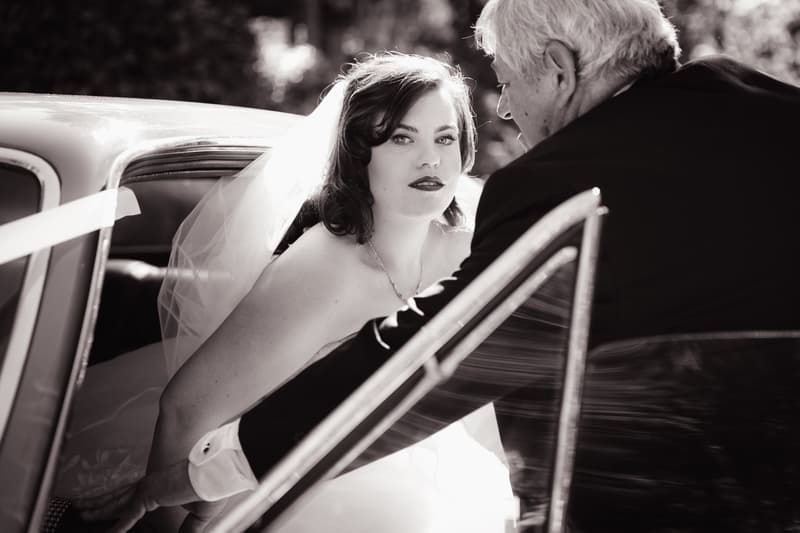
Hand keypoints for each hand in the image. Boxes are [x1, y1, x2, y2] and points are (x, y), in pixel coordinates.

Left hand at [73, 459, 226, 531]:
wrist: (215, 475)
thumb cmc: (211, 486)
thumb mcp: (198, 514)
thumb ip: (187, 528)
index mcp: (161, 486)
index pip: (135, 496)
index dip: (122, 502)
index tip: (113, 509)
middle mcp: (151, 486)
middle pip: (119, 496)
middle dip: (101, 502)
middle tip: (85, 506)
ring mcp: (147, 489)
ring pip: (116, 502)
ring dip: (98, 508)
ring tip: (83, 512)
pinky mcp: (148, 496)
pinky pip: (128, 516)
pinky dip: (118, 526)